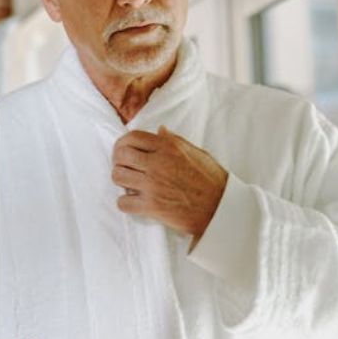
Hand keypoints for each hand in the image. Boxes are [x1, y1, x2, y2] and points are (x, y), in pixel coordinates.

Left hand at [111, 126, 228, 240]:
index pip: (133, 137)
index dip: (123, 142)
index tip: (123, 149)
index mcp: (169, 147)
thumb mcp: (196, 152)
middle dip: (118, 160)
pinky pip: (123, 202)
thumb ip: (175, 141)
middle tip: (124, 166)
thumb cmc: (211, 180)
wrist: (220, 208)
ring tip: (129, 183)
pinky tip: (134, 201)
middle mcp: (158, 163)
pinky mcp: (151, 206)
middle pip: (121, 155)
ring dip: (121, 179)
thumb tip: (160, 131)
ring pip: (118, 176)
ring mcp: (152, 185)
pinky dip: (125, 202)